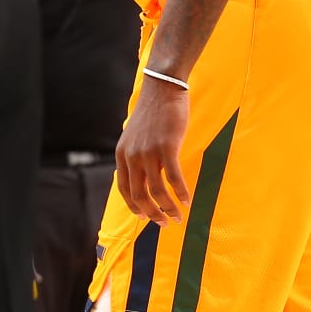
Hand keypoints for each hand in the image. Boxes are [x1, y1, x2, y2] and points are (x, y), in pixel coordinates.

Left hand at [115, 77, 189, 223]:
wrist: (163, 88)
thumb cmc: (154, 111)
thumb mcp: (136, 135)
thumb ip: (137, 154)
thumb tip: (145, 172)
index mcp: (123, 155)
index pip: (124, 189)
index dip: (135, 207)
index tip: (147, 217)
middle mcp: (132, 156)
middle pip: (140, 195)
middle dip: (153, 214)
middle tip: (165, 223)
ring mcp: (149, 152)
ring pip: (157, 190)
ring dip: (168, 208)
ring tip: (178, 216)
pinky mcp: (167, 147)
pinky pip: (173, 177)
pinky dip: (180, 192)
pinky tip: (187, 200)